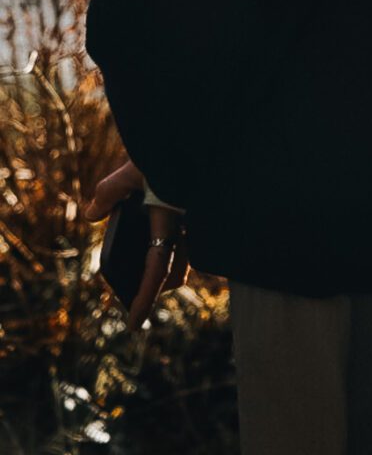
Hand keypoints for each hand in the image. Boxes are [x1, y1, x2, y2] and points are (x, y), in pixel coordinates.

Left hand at [83, 155, 189, 331]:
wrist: (197, 129)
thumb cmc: (164, 148)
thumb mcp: (130, 171)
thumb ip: (108, 194)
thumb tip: (91, 214)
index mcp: (170, 221)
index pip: (157, 271)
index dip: (143, 300)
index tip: (133, 326)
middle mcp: (187, 225)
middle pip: (174, 272)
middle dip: (155, 286)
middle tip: (133, 291)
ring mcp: (195, 218)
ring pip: (182, 256)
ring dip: (163, 263)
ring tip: (141, 257)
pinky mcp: (197, 207)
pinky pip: (186, 235)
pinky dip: (170, 240)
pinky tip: (154, 220)